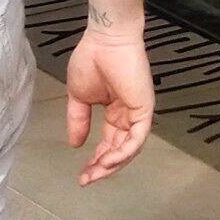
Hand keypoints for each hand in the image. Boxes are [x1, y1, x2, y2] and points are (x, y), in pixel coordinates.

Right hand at [62, 12, 155, 185]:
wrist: (104, 39)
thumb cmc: (92, 59)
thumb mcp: (79, 97)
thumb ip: (78, 120)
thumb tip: (74, 144)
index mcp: (115, 112)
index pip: (108, 143)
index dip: (96, 160)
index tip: (81, 175)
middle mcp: (129, 115)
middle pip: (119, 150)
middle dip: (102, 168)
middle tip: (86, 180)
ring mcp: (138, 113)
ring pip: (129, 148)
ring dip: (112, 164)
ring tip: (94, 174)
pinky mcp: (144, 109)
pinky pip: (137, 138)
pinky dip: (123, 152)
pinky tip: (107, 161)